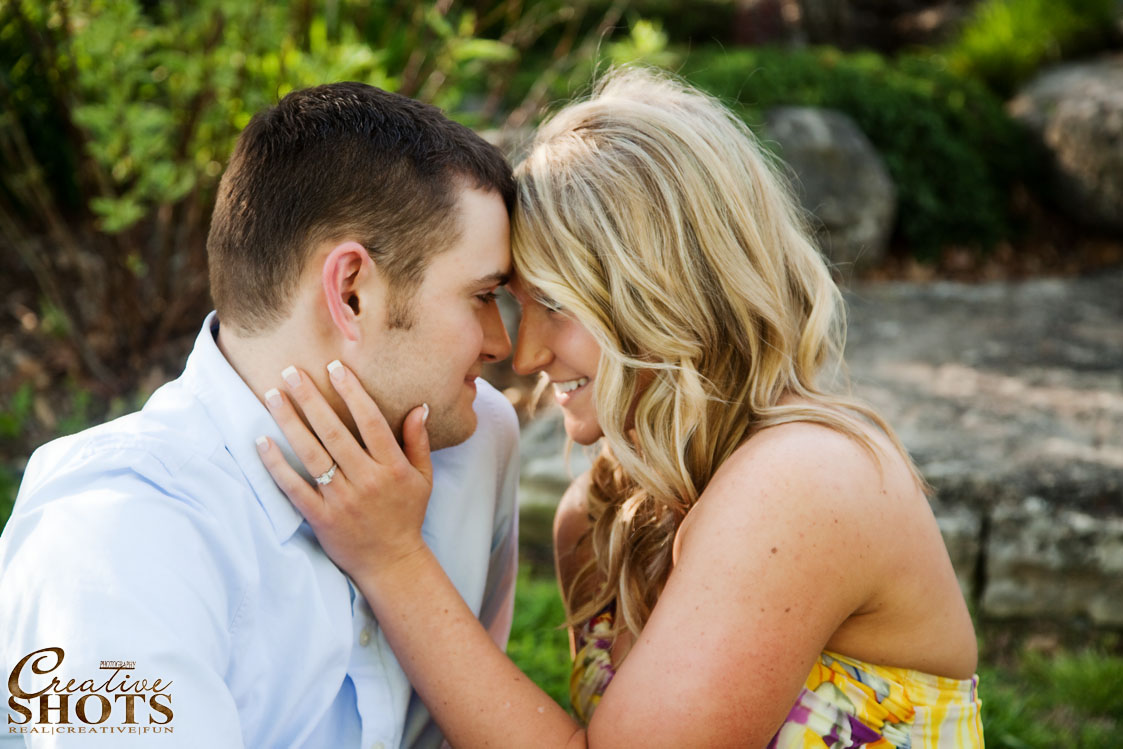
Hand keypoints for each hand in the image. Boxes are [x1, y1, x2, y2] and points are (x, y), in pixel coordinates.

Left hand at [256, 360, 432, 579]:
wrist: (392, 563)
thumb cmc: (407, 515)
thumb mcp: (423, 478)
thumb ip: (417, 442)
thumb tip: (419, 407)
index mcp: (392, 467)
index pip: (370, 422)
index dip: (353, 393)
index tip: (335, 368)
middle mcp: (366, 481)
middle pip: (334, 432)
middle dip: (311, 399)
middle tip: (292, 371)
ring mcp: (341, 500)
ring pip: (311, 455)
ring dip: (290, 423)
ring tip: (274, 396)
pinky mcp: (321, 518)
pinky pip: (294, 488)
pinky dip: (276, 466)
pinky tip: (261, 442)